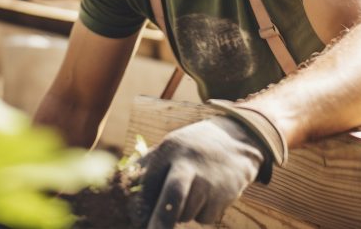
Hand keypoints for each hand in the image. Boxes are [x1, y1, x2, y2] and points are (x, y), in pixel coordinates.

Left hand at [133, 116, 263, 227]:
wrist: (239, 141)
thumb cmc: (193, 148)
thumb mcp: (170, 146)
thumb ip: (145, 165)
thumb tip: (121, 187)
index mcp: (169, 149)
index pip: (147, 182)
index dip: (140, 204)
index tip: (135, 219)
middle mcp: (189, 163)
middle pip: (172, 197)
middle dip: (160, 221)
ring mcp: (209, 180)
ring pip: (185, 214)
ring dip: (184, 212)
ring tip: (194, 190)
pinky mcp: (225, 195)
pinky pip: (204, 218)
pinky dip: (203, 212)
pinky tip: (210, 193)